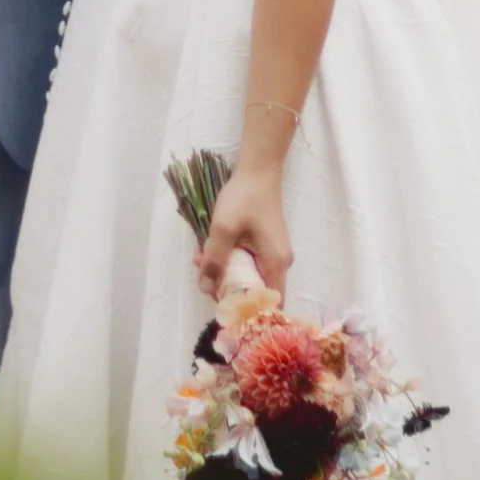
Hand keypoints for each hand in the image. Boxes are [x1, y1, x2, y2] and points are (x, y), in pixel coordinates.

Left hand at [199, 162, 291, 304]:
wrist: (258, 169)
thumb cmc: (245, 197)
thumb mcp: (224, 228)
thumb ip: (215, 260)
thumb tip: (206, 289)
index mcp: (276, 263)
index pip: (267, 302)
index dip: (247, 310)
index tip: (223, 308)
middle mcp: (278, 262)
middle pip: (254, 290)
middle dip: (226, 287)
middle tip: (203, 277)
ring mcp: (271, 253)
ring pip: (247, 275)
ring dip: (224, 272)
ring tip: (200, 259)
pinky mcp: (264, 245)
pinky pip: (246, 262)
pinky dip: (229, 260)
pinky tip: (209, 250)